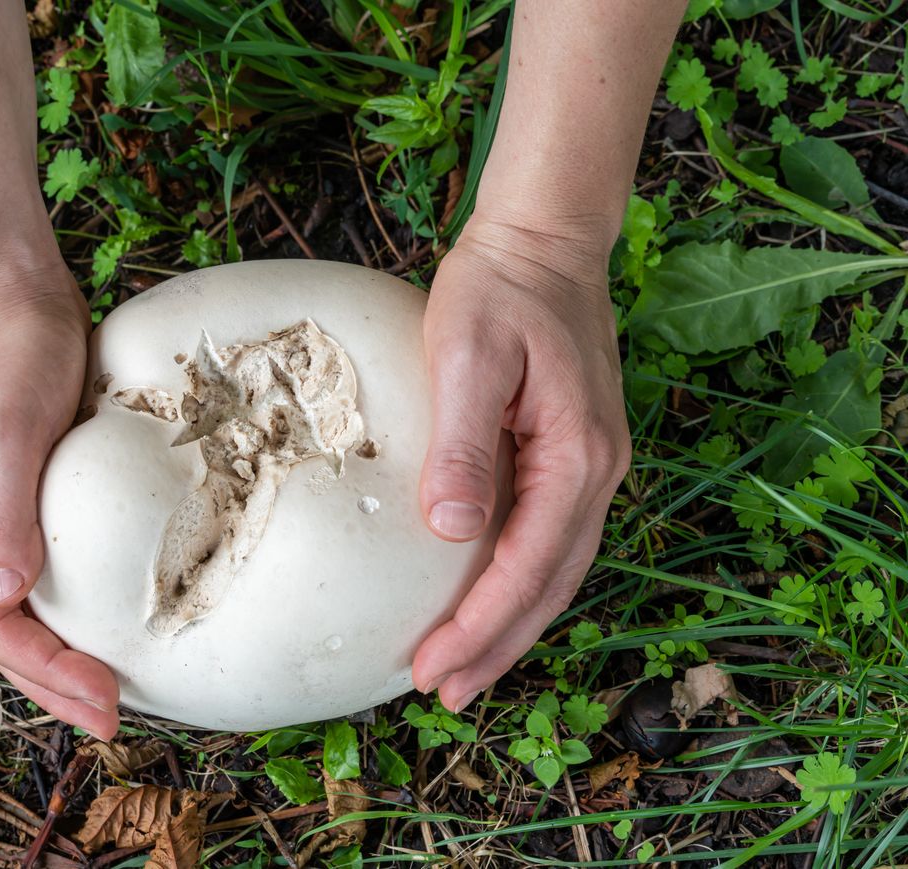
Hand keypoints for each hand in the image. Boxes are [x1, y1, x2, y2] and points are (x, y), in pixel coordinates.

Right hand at [0, 267, 119, 738]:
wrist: (18, 302)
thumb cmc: (5, 354)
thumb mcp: (1, 426)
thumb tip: (1, 591)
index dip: (46, 674)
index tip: (101, 705)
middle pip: (12, 632)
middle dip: (58, 685)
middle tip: (114, 723)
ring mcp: (5, 522)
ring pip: (34, 611)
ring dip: (70, 658)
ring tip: (118, 695)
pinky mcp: (40, 503)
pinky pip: (61, 573)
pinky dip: (85, 611)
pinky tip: (120, 623)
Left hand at [412, 217, 630, 711]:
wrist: (543, 241)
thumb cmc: (501, 288)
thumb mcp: (468, 354)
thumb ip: (463, 442)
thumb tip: (451, 530)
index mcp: (578, 455)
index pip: (529, 565)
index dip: (480, 626)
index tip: (430, 669)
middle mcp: (597, 471)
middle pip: (550, 584)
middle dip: (497, 646)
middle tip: (442, 693)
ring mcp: (590, 466)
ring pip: (553, 569)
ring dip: (509, 624)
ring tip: (461, 670)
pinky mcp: (570, 456)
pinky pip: (546, 538)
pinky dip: (516, 583)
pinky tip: (483, 601)